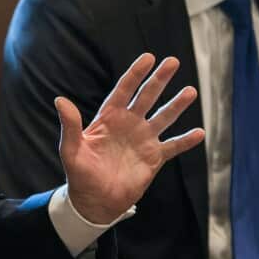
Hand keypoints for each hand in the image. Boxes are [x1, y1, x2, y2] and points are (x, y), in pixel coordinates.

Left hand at [59, 53, 203, 223]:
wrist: (94, 201)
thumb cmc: (80, 173)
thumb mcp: (71, 149)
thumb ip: (69, 125)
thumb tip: (59, 99)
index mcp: (109, 118)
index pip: (124, 90)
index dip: (135, 74)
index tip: (148, 58)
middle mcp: (129, 124)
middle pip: (147, 97)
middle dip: (159, 79)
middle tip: (173, 62)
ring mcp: (143, 140)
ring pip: (164, 117)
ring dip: (176, 105)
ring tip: (190, 91)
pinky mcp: (153, 158)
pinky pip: (173, 146)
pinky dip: (185, 141)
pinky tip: (199, 133)